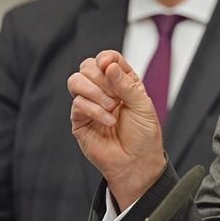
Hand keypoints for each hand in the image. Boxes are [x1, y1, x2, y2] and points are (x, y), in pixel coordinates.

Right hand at [68, 50, 166, 209]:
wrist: (136, 162)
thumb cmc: (144, 135)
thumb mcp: (142, 105)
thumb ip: (126, 84)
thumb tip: (109, 65)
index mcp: (122, 83)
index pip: (108, 59)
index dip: (106, 58)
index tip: (109, 65)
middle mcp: (104, 90)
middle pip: (87, 66)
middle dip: (100, 76)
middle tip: (116, 95)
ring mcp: (90, 104)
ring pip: (76, 81)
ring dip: (95, 91)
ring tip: (112, 106)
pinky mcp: (79, 120)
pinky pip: (77, 104)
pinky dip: (94, 110)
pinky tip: (109, 121)